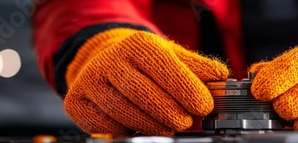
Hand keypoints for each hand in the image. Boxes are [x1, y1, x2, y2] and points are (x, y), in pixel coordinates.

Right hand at [63, 28, 228, 135]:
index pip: (163, 67)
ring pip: (124, 113)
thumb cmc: (144, 63)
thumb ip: (197, 67)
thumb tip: (221, 77)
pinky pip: (107, 126)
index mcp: (136, 45)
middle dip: (171, 112)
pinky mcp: (77, 103)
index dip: (186, 89)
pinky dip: (129, 130)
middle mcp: (110, 60)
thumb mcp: (172, 57)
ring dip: (153, 126)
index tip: (204, 106)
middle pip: (143, 93)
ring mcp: (90, 82)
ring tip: (170, 127)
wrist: (105, 63)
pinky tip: (143, 126)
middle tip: (187, 122)